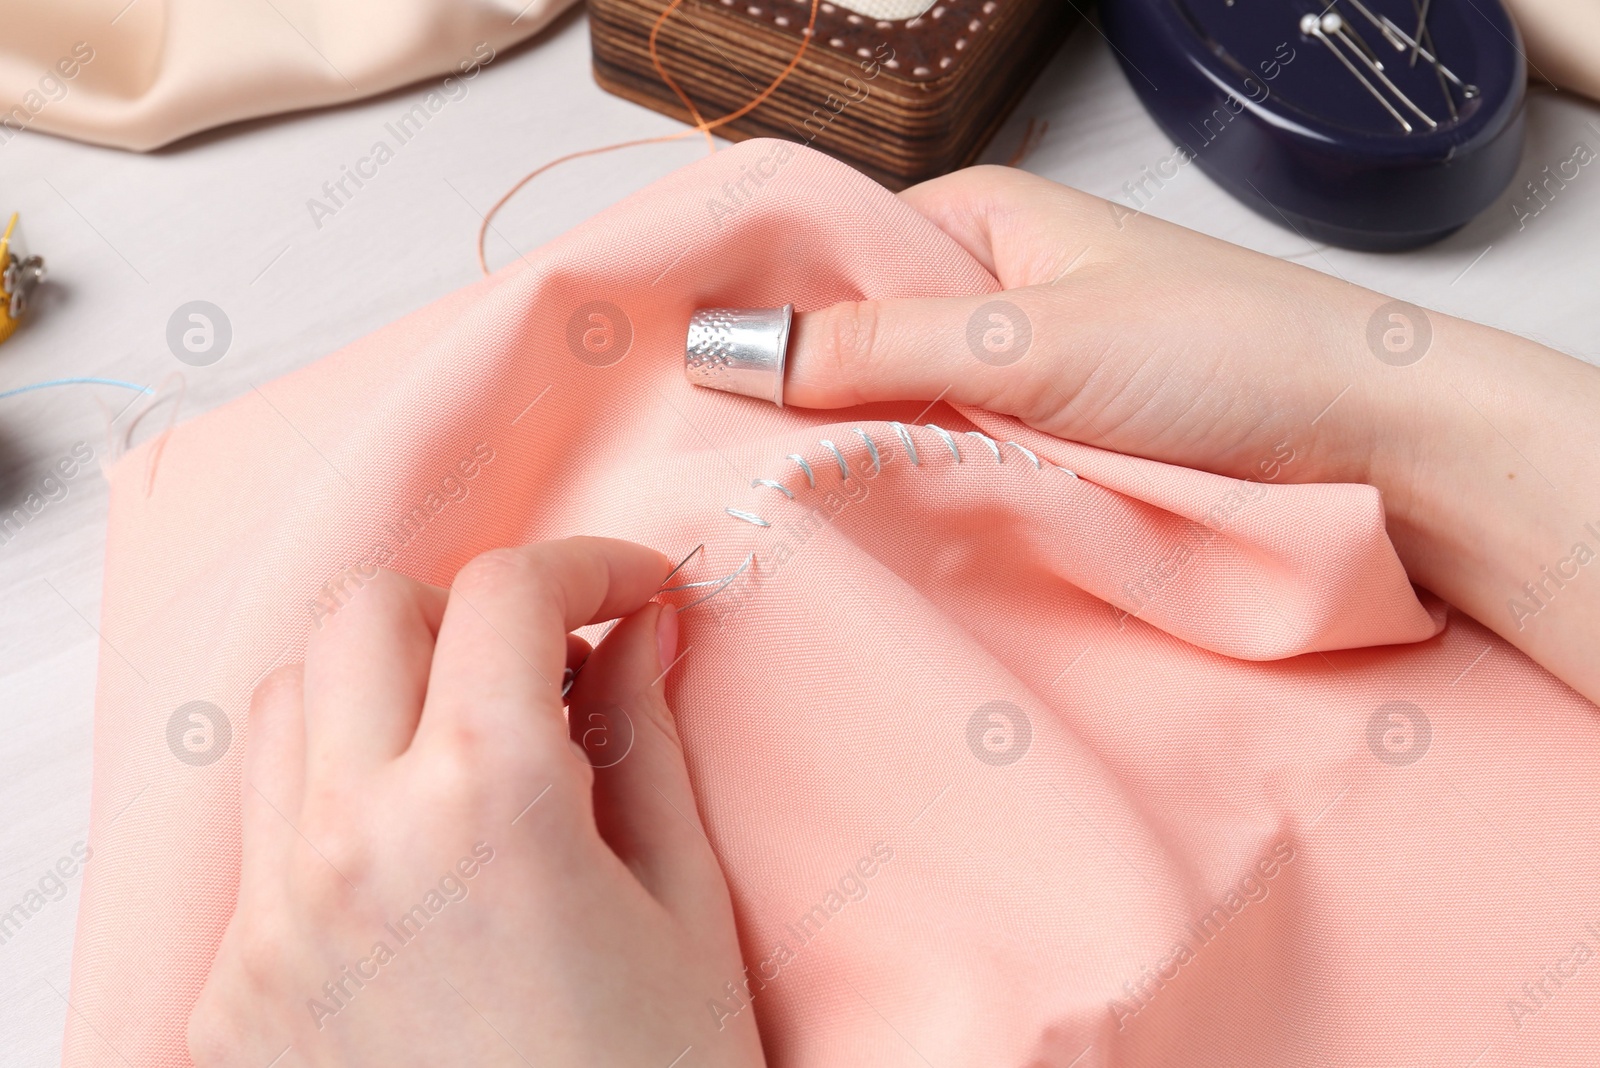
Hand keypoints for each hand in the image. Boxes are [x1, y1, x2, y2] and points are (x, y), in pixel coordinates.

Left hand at [187, 538, 766, 1067]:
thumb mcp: (684, 909)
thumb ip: (648, 744)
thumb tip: (643, 631)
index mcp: (487, 805)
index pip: (509, 594)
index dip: (591, 565)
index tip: (638, 593)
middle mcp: (352, 841)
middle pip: (369, 617)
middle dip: (468, 610)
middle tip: (549, 667)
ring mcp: (272, 921)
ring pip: (290, 708)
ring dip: (382, 688)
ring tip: (469, 750)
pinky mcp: (233, 996)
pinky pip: (263, 834)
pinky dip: (335, 798)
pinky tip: (415, 861)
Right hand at [788, 165, 1599, 702]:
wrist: (1371, 442)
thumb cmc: (1225, 355)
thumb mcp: (1029, 344)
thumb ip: (879, 346)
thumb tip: (734, 350)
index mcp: (982, 220)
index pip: (830, 250)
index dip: (761, 310)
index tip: (689, 378)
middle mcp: (993, 290)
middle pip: (858, 338)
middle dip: (806, 395)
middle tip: (729, 462)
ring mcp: (1022, 373)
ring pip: (906, 409)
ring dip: (870, 451)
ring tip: (790, 502)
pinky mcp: (1051, 445)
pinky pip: (959, 461)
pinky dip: (927, 488)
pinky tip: (881, 522)